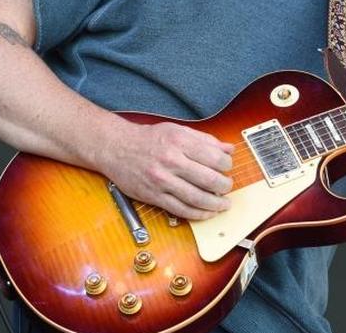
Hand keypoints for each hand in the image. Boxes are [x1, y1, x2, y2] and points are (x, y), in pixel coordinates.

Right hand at [99, 121, 235, 219]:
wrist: (116, 147)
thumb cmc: (149, 138)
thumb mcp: (178, 131)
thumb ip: (206, 140)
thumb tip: (230, 149)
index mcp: (180, 142)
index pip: (215, 158)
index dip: (227, 165)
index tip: (227, 168)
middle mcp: (171, 161)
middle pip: (209, 180)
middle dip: (225, 187)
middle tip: (227, 187)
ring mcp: (161, 180)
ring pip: (197, 198)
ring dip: (215, 204)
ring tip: (223, 204)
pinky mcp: (153, 196)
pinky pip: (180, 210)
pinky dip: (198, 214)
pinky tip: (206, 213)